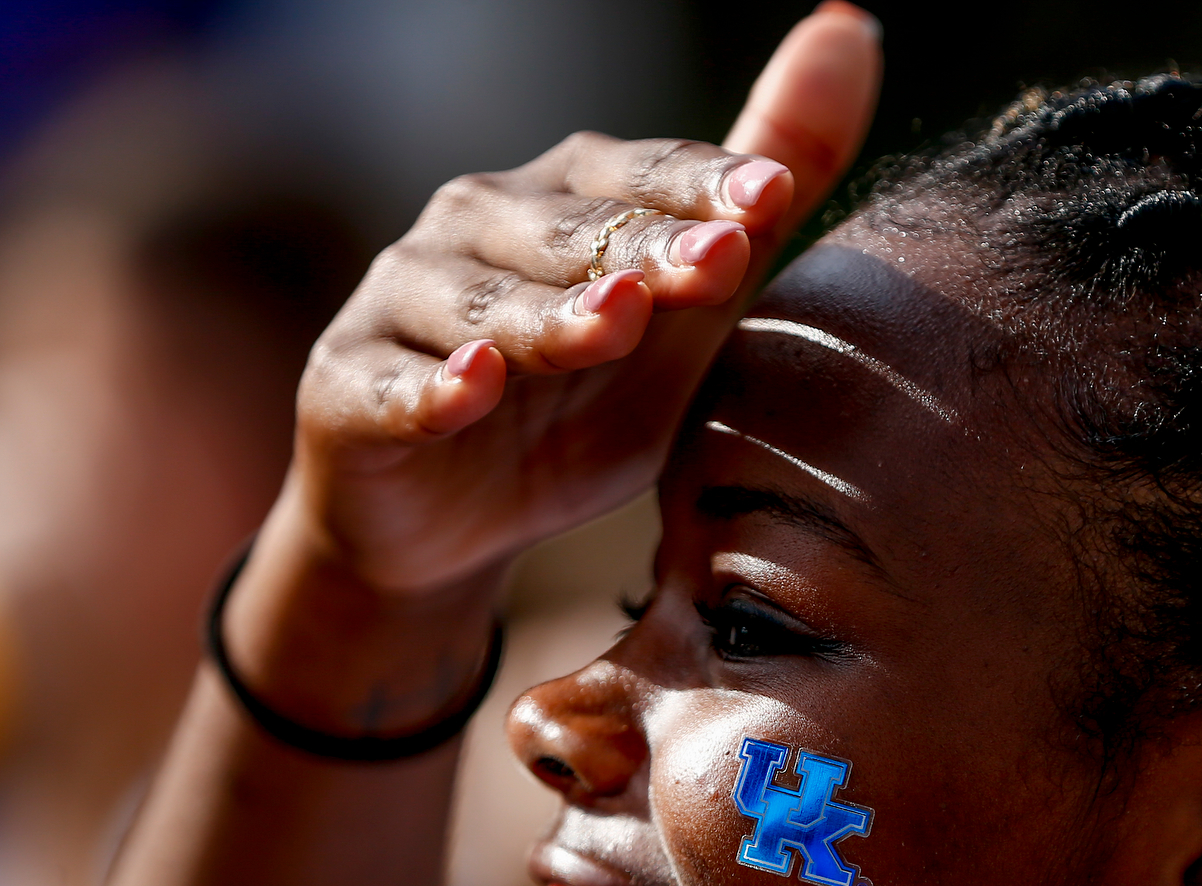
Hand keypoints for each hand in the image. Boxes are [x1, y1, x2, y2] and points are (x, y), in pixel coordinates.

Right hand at [277, 3, 881, 594]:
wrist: (458, 520)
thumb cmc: (584, 398)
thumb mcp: (692, 307)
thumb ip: (763, 192)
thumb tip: (853, 30)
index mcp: (570, 199)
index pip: (644, 179)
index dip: (705, 188)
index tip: (774, 202)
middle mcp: (480, 224)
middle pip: (572, 234)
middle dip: (645, 247)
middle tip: (722, 261)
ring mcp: (407, 301)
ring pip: (485, 304)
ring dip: (551, 315)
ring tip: (614, 321)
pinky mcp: (348, 386)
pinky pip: (391, 385)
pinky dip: (430, 388)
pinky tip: (471, 390)